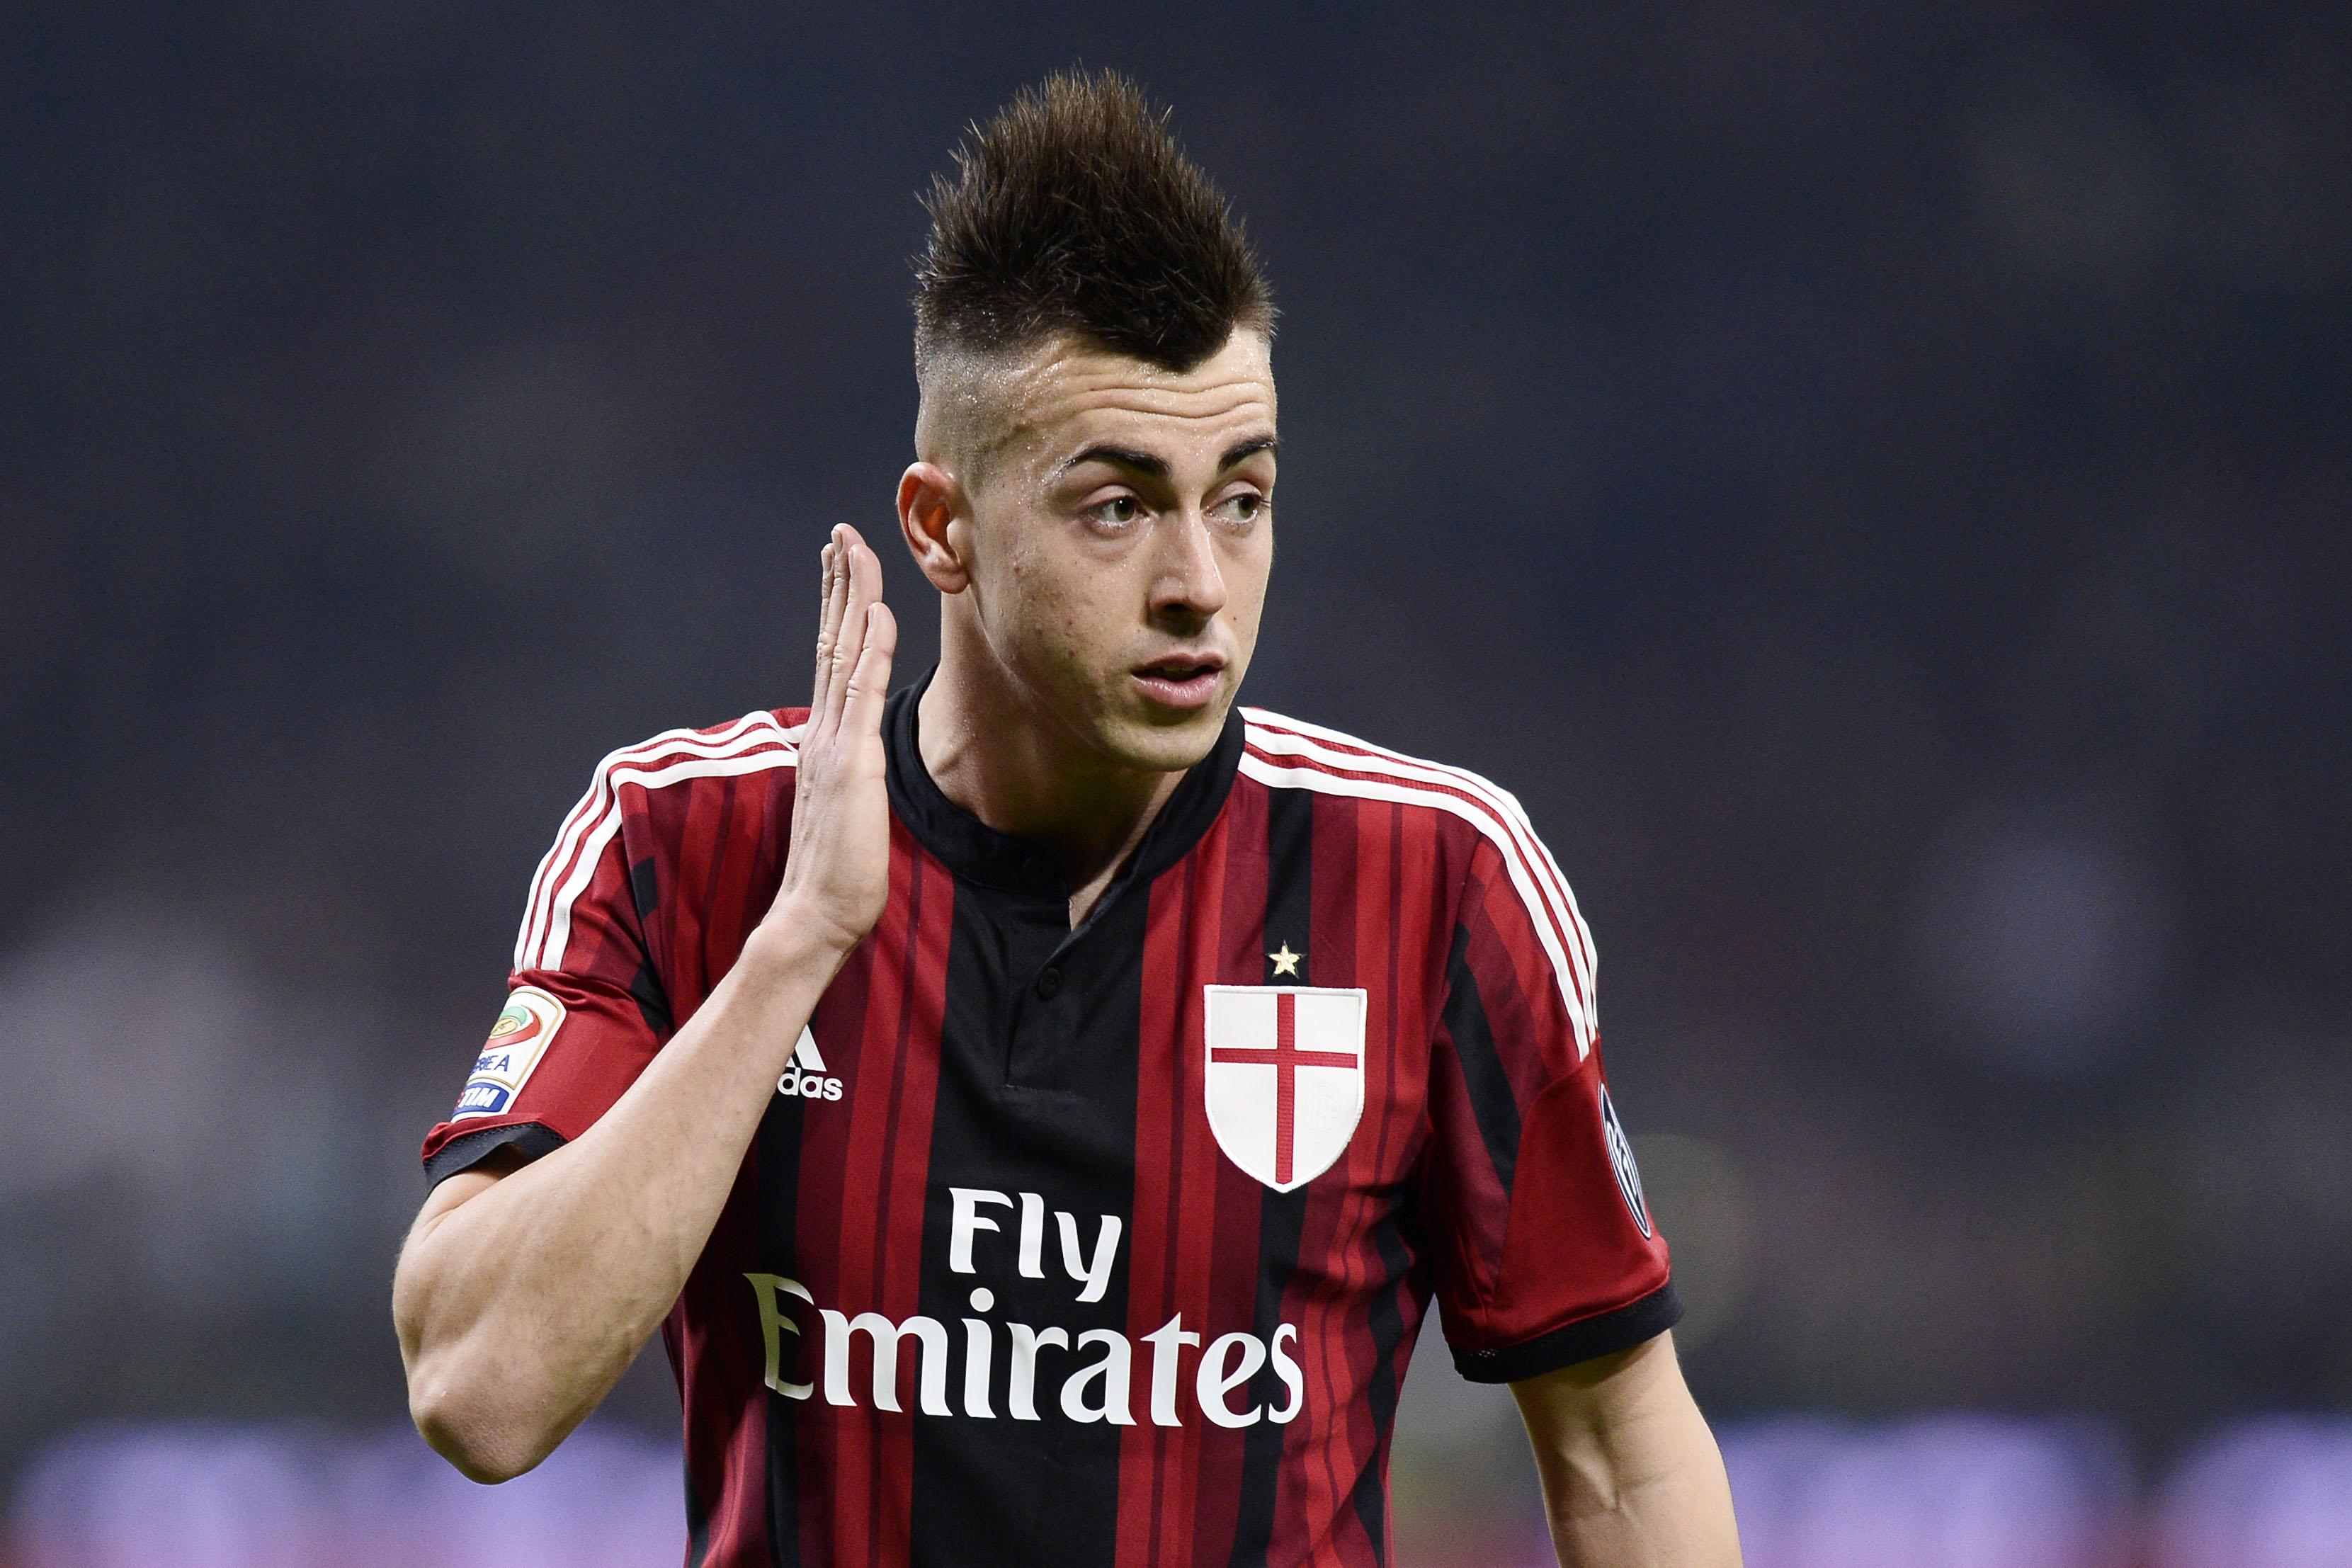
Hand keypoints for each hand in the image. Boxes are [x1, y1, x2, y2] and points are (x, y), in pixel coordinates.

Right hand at [764, 524, 898, 957]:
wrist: (816, 913)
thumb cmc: (838, 869)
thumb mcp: (849, 804)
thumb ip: (851, 769)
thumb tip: (861, 751)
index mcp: (823, 738)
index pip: (830, 656)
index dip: (836, 607)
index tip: (839, 564)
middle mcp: (823, 730)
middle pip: (830, 639)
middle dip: (837, 583)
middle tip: (840, 534)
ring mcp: (834, 741)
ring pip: (842, 651)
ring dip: (851, 596)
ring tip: (853, 547)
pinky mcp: (853, 761)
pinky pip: (862, 692)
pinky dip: (870, 648)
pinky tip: (878, 611)